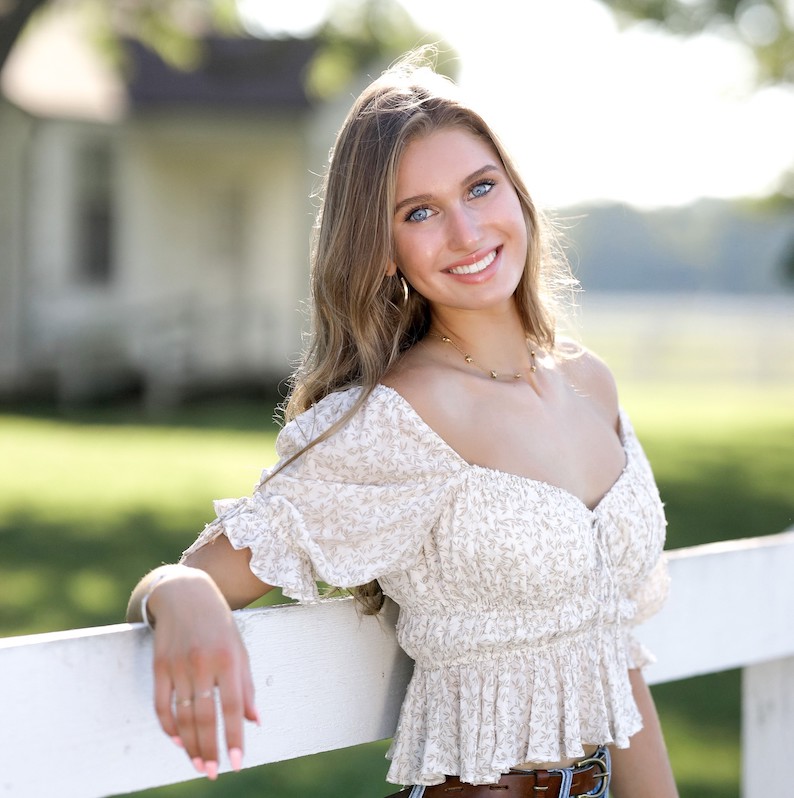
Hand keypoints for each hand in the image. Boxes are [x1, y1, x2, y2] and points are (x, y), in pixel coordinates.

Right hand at [148, 571, 259, 779]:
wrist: (186, 594)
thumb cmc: (219, 624)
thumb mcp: (240, 649)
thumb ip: (246, 686)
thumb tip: (254, 722)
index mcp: (228, 658)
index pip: (232, 707)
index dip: (235, 737)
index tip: (237, 763)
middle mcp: (202, 663)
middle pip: (204, 717)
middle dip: (210, 749)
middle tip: (214, 772)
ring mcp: (178, 665)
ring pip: (182, 716)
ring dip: (190, 745)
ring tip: (200, 764)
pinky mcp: (159, 666)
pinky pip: (161, 705)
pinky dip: (169, 727)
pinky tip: (179, 741)